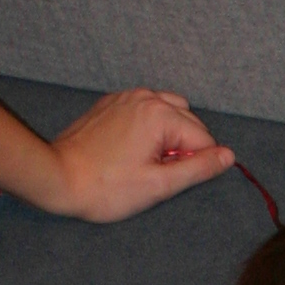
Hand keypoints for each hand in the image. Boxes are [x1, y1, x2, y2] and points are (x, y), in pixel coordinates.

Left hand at [45, 90, 236, 220]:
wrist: (57, 177)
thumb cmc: (105, 187)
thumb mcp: (158, 186)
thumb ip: (198, 169)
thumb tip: (228, 157)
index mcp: (160, 115)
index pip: (203, 140)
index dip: (192, 166)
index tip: (164, 180)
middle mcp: (146, 97)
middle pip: (189, 123)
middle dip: (181, 149)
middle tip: (153, 173)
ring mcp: (126, 97)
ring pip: (170, 112)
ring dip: (169, 135)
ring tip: (146, 160)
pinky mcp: (112, 103)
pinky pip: (146, 109)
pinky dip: (149, 127)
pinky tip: (131, 150)